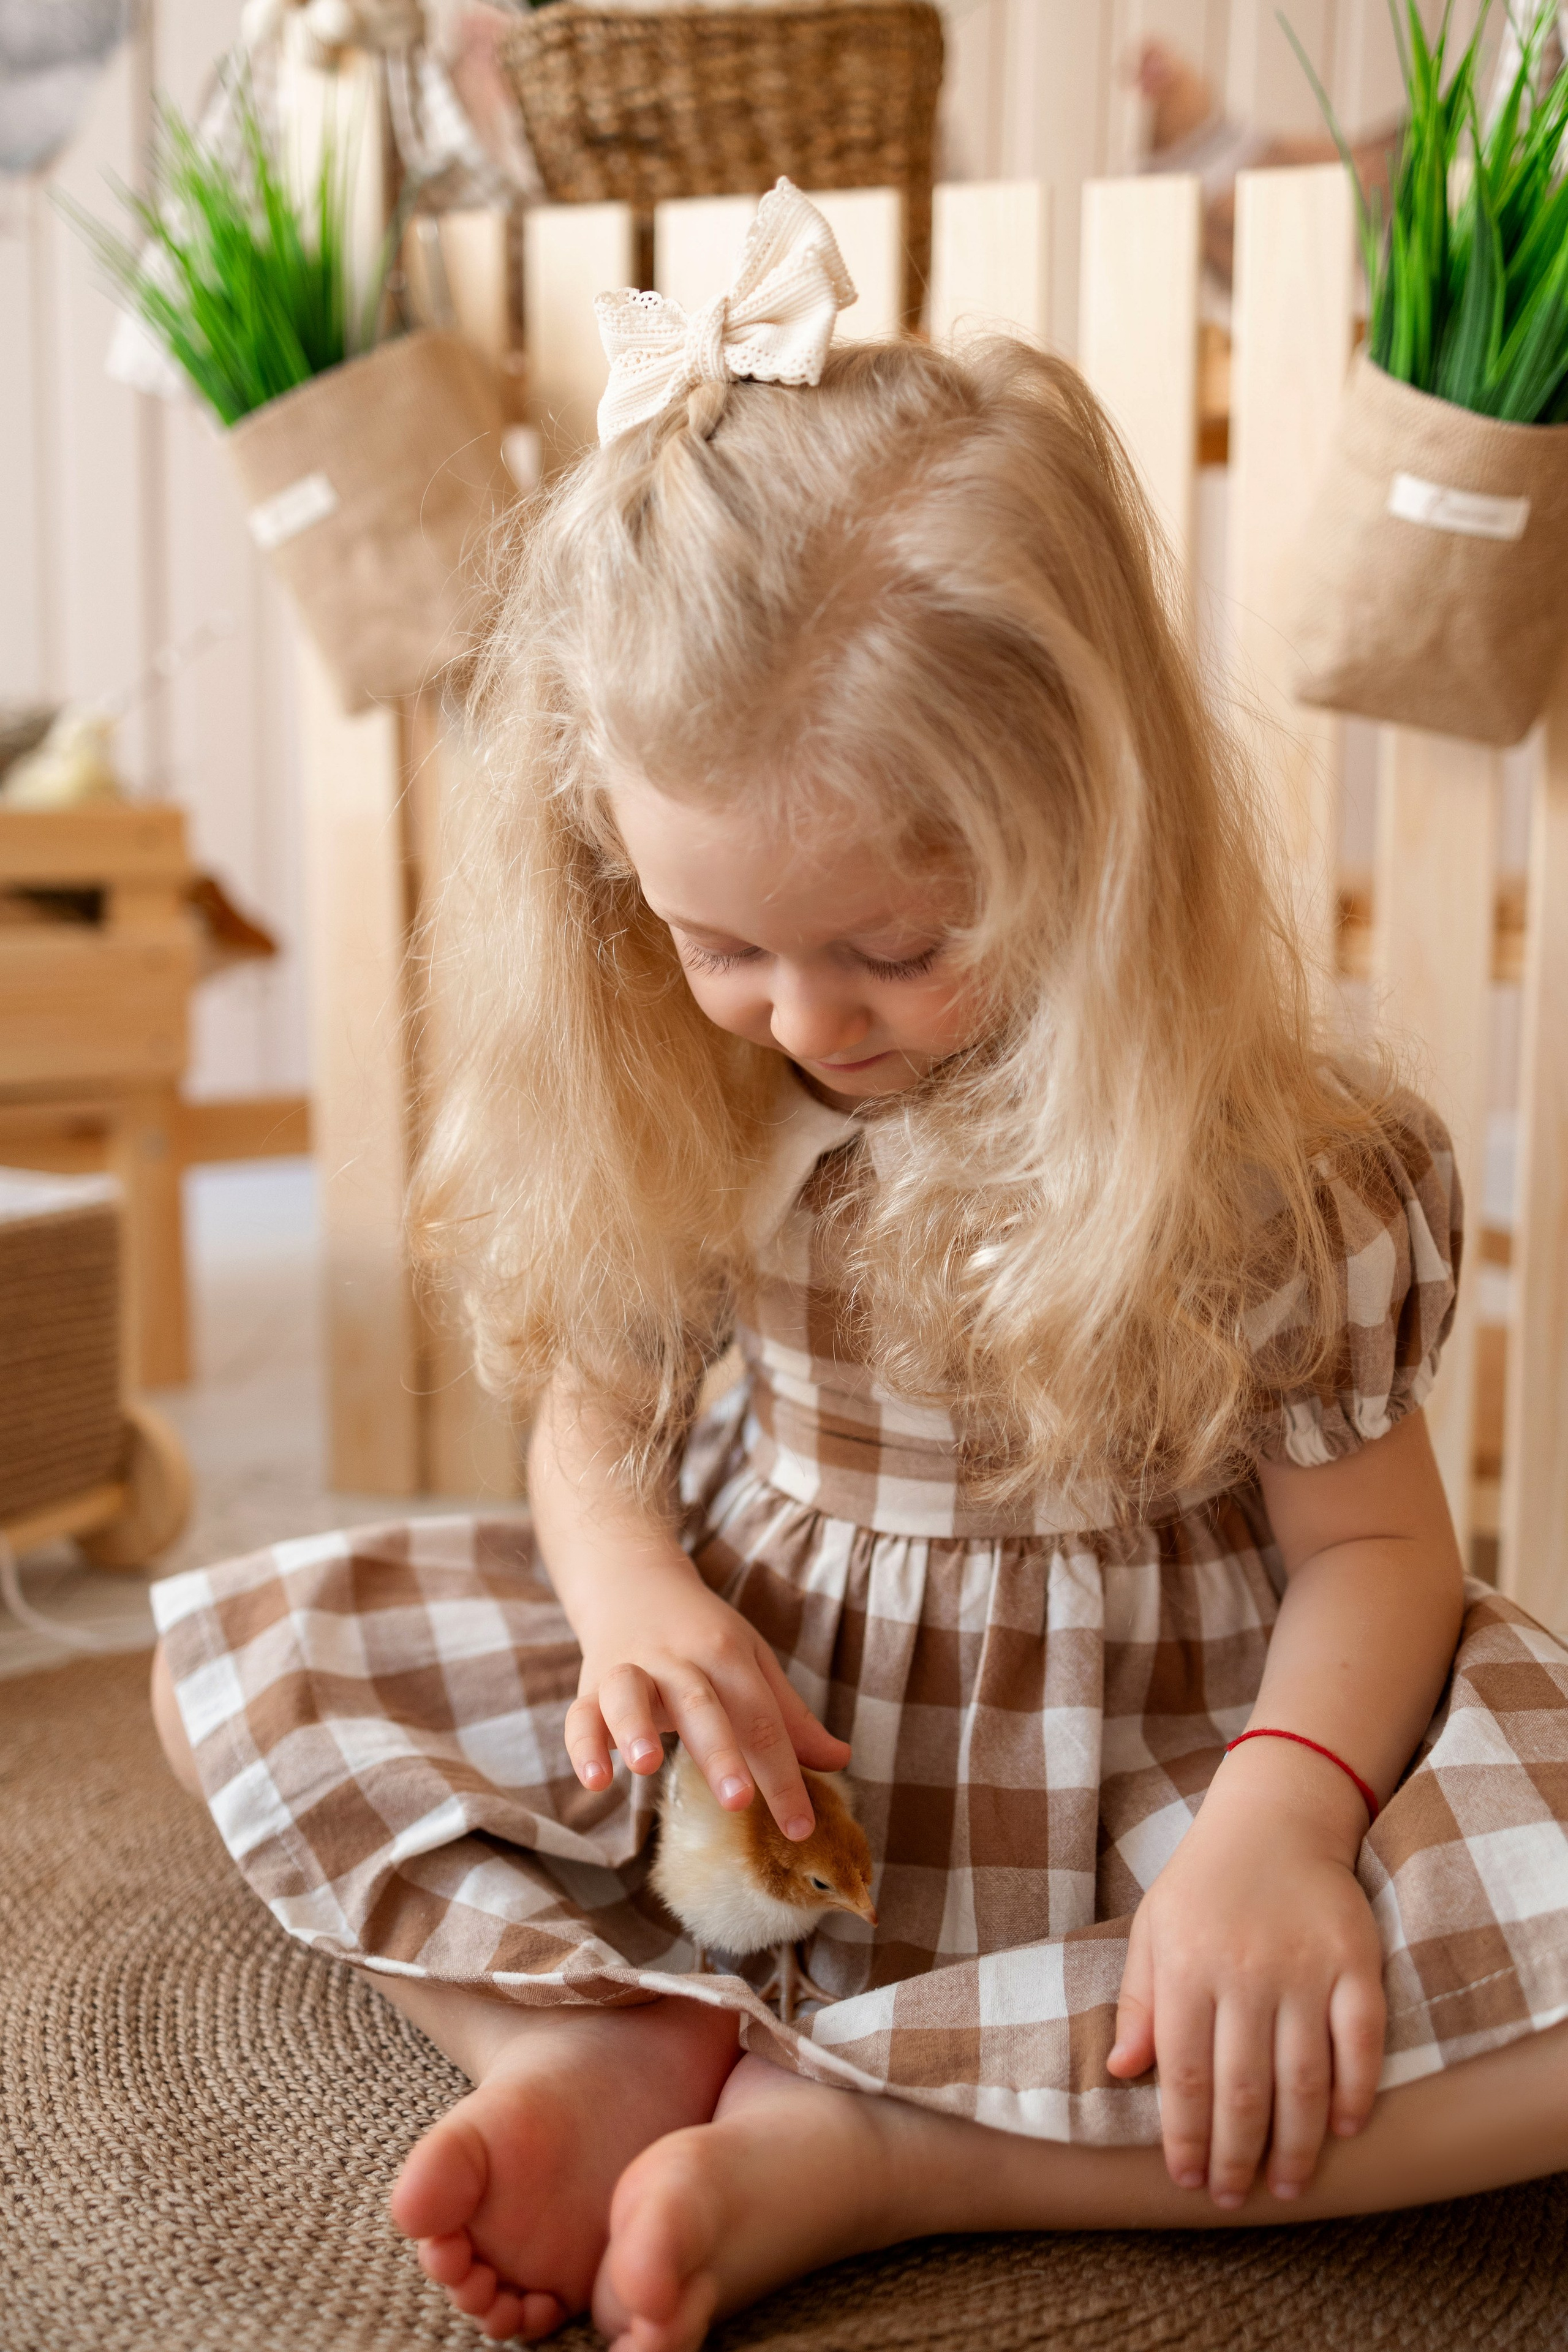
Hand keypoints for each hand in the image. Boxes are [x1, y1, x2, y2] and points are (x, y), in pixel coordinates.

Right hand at [564, 1552, 849, 1838]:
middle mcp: (679, 1660)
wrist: (634, 1582)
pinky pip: (580, 1714)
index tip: (801, 1830)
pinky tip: (595, 1780)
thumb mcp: (751, 1663)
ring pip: (630, 1693)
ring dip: (637, 1728)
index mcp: (728, 1655)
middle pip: (702, 1704)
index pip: (763, 1719)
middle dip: (721, 1753)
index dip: (783, 1776)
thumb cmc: (702, 1635)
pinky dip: (583, 1745)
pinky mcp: (590, 1684)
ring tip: (647, 1766)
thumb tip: (840, 1759)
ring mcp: (631, 1669)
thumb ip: (789, 1717)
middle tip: (740, 1802)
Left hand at [1104, 1748, 1385, 2206]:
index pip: (1183, 2075)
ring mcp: (1304, 1969)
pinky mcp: (1355, 1962)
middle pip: (1243, 2089)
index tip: (1186, 2180)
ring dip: (1295, 2144)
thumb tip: (1120, 2072)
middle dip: (1237, 2157)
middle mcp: (1245, 1972)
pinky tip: (1344, 2131)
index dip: (1185, 2138)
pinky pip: (1360, 2042)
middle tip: (1233, 2199)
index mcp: (1186, 1967)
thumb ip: (1138, 2002)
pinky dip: (1355, 2092)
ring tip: (1285, 2187)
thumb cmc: (1203, 1882)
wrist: (1273, 1818)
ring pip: (1303, 2079)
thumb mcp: (1152, 1929)